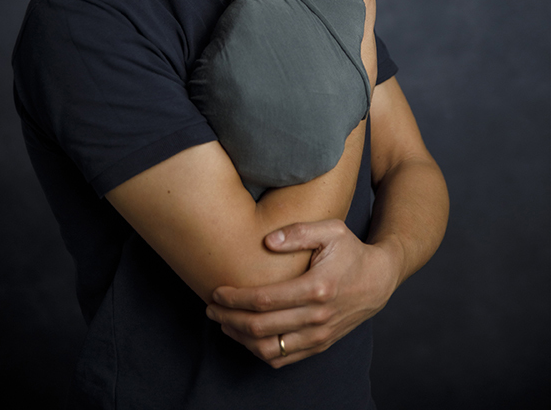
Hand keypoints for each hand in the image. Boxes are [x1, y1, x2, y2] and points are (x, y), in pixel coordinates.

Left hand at [205, 219, 400, 367]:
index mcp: (316, 288)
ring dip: (240, 338)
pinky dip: (259, 351)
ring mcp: (320, 335)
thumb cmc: (350, 251)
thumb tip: (266, 241)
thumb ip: (298, 232)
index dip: (234, 298)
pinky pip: (284, 358)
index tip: (216, 291)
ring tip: (223, 322)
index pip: (263, 300)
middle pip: (260, 327)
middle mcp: (317, 317)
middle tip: (211, 308)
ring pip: (269, 348)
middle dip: (228, 318)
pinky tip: (245, 336)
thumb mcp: (330, 231)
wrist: (379, 280)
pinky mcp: (320, 345)